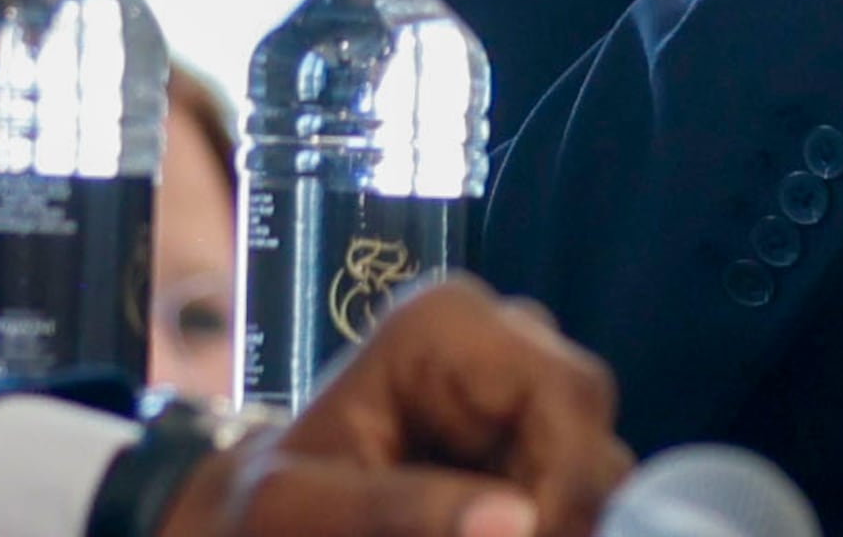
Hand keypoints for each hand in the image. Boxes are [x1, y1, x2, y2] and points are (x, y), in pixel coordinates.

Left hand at [160, 274, 627, 536]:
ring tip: (479, 535)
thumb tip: (519, 523)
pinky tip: (501, 532)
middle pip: (593, 434)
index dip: (564, 489)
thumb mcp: (301, 514)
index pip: (565, 398)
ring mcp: (519, 388)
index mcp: (446, 326)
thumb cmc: (258, 510)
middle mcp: (500, 337)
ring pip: (595, 472)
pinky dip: (543, 524)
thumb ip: (405, 514)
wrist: (247, 523)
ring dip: (552, 523)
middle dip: (561, 515)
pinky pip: (574, 493)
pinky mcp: (526, 439)